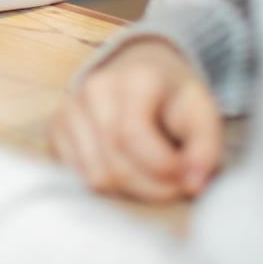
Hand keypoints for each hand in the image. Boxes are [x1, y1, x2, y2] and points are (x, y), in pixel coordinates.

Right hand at [49, 37, 222, 202]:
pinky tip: (126, 171)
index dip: (161, 168)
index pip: (132, 134)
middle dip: (151, 188)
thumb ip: (206, 150)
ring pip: (95, 176)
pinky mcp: (56, 128)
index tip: (186, 178)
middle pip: (114, 163)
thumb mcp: (203, 114)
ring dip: (130, 191)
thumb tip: (192, 185)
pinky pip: (76, 176)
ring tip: (152, 180)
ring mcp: (69, 107)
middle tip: (174, 188)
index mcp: (135, 78)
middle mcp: (94, 88)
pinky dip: (105, 186)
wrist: (140, 71)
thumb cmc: (173, 97)